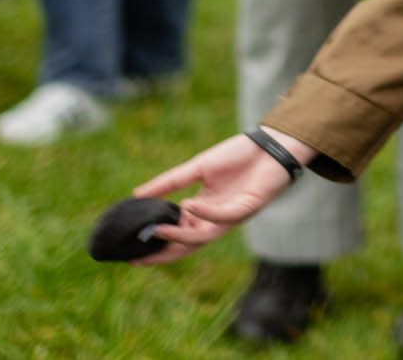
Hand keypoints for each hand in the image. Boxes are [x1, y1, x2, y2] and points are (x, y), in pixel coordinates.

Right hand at [129, 128, 316, 265]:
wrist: (270, 144)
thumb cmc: (238, 156)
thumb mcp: (198, 167)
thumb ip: (170, 182)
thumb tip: (137, 194)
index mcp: (204, 210)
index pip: (177, 234)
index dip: (157, 244)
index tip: (131, 252)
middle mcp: (216, 219)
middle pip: (187, 245)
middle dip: (163, 253)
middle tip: (137, 258)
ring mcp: (232, 216)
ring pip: (203, 237)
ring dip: (180, 235)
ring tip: (157, 230)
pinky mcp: (248, 207)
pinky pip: (224, 216)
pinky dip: (206, 213)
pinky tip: (189, 205)